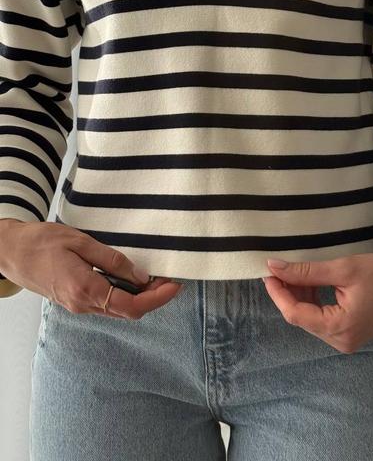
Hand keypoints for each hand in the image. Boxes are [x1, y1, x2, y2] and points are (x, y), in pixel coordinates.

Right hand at [0, 221, 182, 318]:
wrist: (10, 252)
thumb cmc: (42, 242)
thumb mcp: (81, 242)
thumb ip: (112, 260)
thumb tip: (140, 275)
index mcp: (85, 290)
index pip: (131, 305)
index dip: (157, 298)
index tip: (175, 284)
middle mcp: (82, 305)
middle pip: (128, 312)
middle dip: (153, 298)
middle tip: (170, 278)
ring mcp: (77, 306)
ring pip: (117, 310)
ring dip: (140, 297)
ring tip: (156, 277)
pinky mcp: (74, 300)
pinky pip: (106, 304)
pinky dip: (124, 294)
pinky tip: (132, 279)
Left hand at [262, 253, 372, 352]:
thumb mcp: (343, 269)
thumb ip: (306, 272)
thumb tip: (275, 268)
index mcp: (340, 328)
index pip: (295, 314)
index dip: (278, 293)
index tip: (268, 273)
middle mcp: (341, 341)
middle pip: (301, 318)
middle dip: (287, 293)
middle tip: (278, 269)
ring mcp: (345, 340)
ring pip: (309, 318)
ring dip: (299, 296)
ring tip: (294, 272)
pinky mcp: (349, 333)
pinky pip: (321, 319)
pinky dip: (312, 301)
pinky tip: (309, 283)